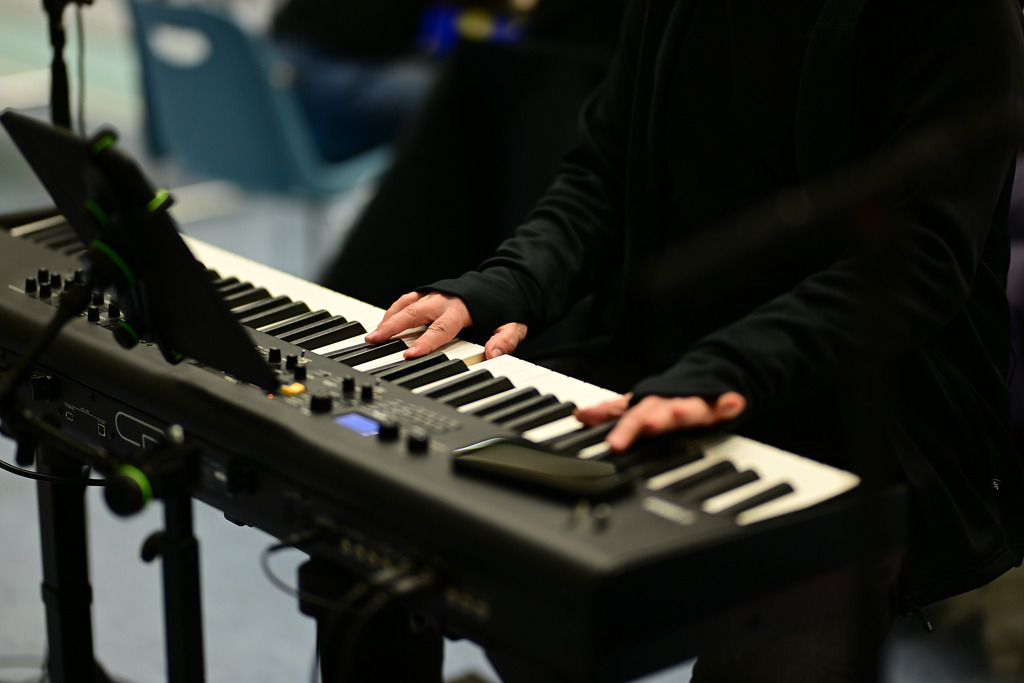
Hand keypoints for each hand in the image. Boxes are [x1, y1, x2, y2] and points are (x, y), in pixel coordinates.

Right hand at [365, 291, 527, 359]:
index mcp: (463, 308)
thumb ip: (505, 339)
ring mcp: (436, 294)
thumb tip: (493, 354)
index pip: (441, 328)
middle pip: (414, 314)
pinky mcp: (431, 292)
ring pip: (407, 305)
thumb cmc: (506, 305)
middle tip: (374, 340)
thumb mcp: (515, 324)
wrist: (505, 281)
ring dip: (388, 319)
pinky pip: (409, 299)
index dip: (425, 342)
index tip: (410, 354)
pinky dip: (394, 309)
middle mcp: (445, 299)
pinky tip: (385, 322)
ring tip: (372, 335)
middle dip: (393, 327)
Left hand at [575, 392, 745, 452]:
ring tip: (679, 411)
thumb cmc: (670, 395)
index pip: (632, 416)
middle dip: (652, 419)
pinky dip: (729, 403)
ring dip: (684, 410)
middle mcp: (671, 402)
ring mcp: (696, 403)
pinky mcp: (720, 405)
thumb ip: (612, 412)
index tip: (614, 445)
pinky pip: (726, 405)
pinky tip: (733, 403)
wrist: (707, 375)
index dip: (622, 430)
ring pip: (689, 408)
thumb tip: (581, 417)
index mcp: (650, 403)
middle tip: (646, 426)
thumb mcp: (640, 403)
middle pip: (659, 411)